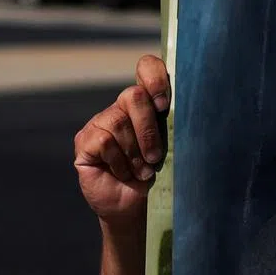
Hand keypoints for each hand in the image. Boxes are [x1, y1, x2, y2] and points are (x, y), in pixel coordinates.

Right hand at [74, 54, 170, 224]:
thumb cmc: (161, 174)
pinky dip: (120, 162)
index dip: (155, 77)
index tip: (164, 105)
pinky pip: (104, 141)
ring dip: (135, 153)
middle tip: (156, 156)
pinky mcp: (85, 140)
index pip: (146, 67)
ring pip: (119, 122)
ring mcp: (101, 121)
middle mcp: (122, 106)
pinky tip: (124, 173)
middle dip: (148, 128)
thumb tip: (191, 108)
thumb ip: (176, 123)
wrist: (137, 207)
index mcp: (148, 100)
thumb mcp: (175, 146)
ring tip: (143, 171)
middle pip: (133, 95)